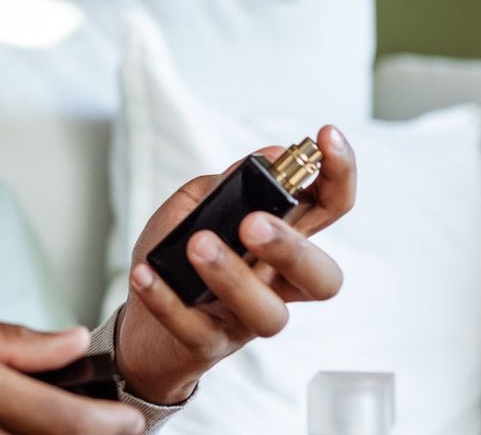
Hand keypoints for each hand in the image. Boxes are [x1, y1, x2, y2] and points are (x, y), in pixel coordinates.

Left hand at [112, 123, 356, 403]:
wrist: (142, 326)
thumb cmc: (179, 261)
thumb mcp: (195, 208)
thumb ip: (229, 185)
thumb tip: (267, 156)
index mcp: (282, 239)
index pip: (328, 207)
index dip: (338, 173)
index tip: (326, 137)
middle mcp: (276, 282)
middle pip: (322, 276)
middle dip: (293, 247)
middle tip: (253, 224)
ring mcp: (245, 319)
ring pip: (269, 314)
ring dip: (233, 276)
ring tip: (198, 245)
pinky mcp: (208, 344)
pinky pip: (197, 330)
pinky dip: (168, 301)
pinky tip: (146, 274)